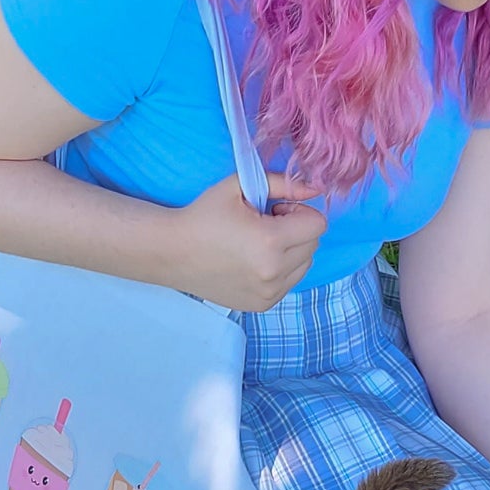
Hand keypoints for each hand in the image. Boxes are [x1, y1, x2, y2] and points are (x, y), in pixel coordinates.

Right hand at [174, 171, 325, 309]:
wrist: (172, 253)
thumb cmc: (203, 215)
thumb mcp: (239, 187)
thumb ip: (283, 184)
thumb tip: (315, 189)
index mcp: (270, 241)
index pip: (318, 224)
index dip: (299, 211)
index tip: (275, 210)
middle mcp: (273, 272)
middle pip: (314, 245)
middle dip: (297, 230)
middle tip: (265, 224)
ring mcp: (269, 293)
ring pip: (305, 265)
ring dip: (292, 251)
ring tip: (259, 244)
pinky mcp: (263, 305)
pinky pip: (290, 282)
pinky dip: (281, 270)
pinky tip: (254, 261)